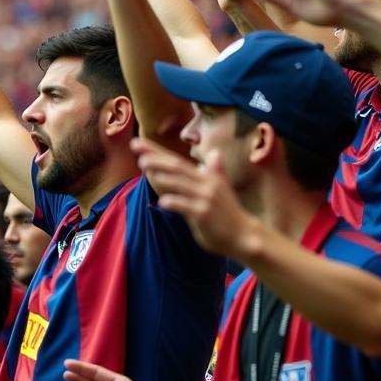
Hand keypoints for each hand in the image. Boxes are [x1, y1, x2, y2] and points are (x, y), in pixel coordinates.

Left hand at [132, 137, 256, 257]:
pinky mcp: (205, 215)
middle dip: (156, 157)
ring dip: (162, 174)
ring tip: (143, 166)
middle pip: (177, 167)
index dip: (157, 151)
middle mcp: (206, 183)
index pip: (178, 161)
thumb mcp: (222, 189)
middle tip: (136, 148)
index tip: (138, 143)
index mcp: (207, 177)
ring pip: (181, 183)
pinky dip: (174, 202)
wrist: (244, 236)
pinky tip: (161, 202)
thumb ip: (215, 171)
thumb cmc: (229, 214)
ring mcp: (206, 199)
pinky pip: (186, 207)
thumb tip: (214, 153)